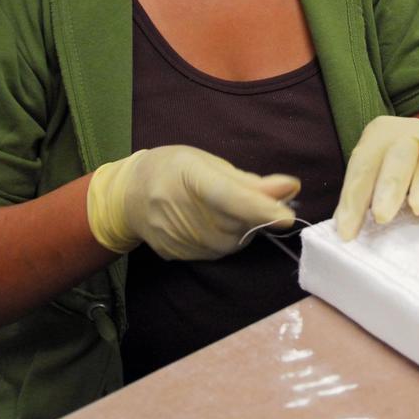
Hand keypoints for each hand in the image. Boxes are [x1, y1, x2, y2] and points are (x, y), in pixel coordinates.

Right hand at [87, 145, 299, 259]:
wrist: (128, 196)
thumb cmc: (173, 169)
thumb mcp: (208, 163)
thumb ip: (251, 181)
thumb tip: (291, 188)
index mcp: (189, 176)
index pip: (230, 196)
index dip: (259, 207)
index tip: (286, 216)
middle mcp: (180, 210)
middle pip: (237, 223)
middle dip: (256, 214)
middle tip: (248, 195)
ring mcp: (177, 238)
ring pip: (232, 241)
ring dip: (241, 227)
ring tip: (221, 207)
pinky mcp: (178, 255)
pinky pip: (219, 250)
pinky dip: (225, 237)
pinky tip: (210, 222)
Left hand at [334, 116, 418, 241]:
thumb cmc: (392, 165)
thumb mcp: (371, 173)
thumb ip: (358, 198)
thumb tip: (344, 231)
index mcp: (379, 135)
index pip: (363, 167)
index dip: (353, 201)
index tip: (346, 232)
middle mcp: (409, 133)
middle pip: (400, 156)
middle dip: (391, 185)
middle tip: (382, 215)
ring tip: (418, 209)